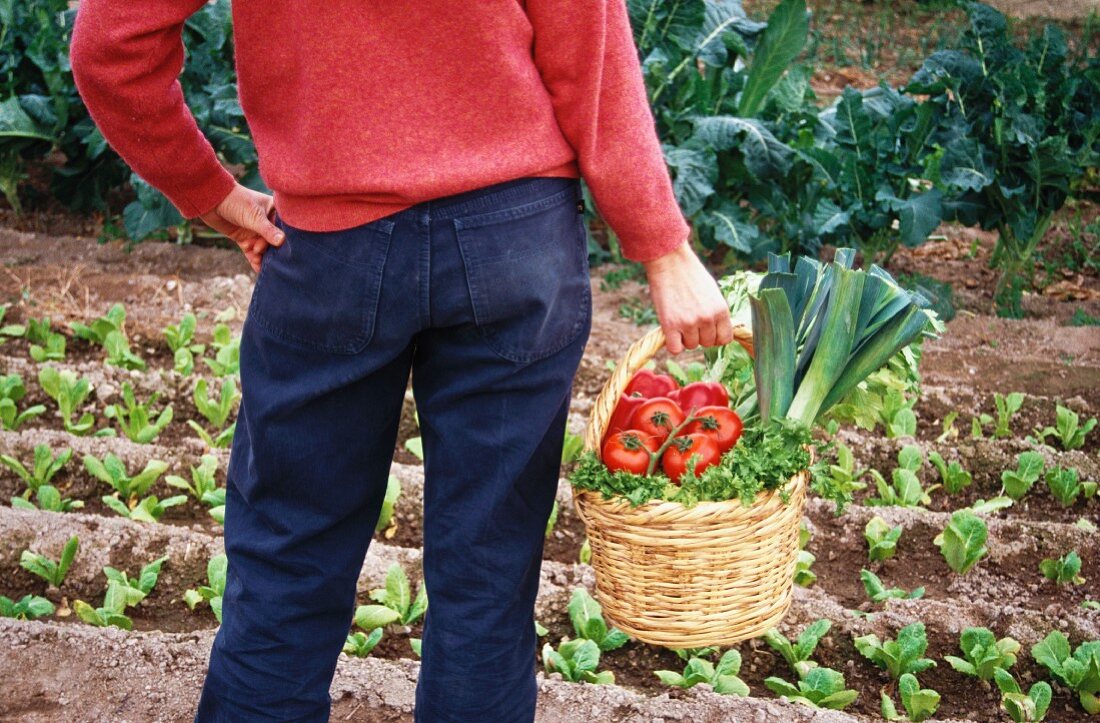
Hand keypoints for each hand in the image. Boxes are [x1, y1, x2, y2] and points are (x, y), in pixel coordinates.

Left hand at [198, 183, 284, 273]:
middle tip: (259, 250)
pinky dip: (253, 258)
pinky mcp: (243, 237)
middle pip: (273, 240)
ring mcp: (254, 230)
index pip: (283, 227)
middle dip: (267, 248)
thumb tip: (282, 242)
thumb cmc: (235, 201)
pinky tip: (256, 267)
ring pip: (262, 247)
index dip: (282, 238)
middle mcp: (266, 221)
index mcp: (273, 210)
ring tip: (256, 260)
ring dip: (260, 255)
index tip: (281, 248)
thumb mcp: (254, 216)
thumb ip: (267, 230)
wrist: (210, 200)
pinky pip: (251, 251)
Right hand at [642, 240, 733, 354]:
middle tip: (689, 322)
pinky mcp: (670, 325)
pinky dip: (673, 344)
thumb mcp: (712, 291)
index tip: (707, 331)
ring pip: (691, 346)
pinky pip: (675, 349)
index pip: (725, 339)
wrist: (670, 262)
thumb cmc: (690, 274)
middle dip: (699, 336)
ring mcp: (689, 323)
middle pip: (707, 343)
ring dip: (685, 338)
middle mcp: (707, 318)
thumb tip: (716, 329)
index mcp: (721, 310)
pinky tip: (671, 332)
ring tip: (679, 321)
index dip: (716, 337)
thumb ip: (716, 311)